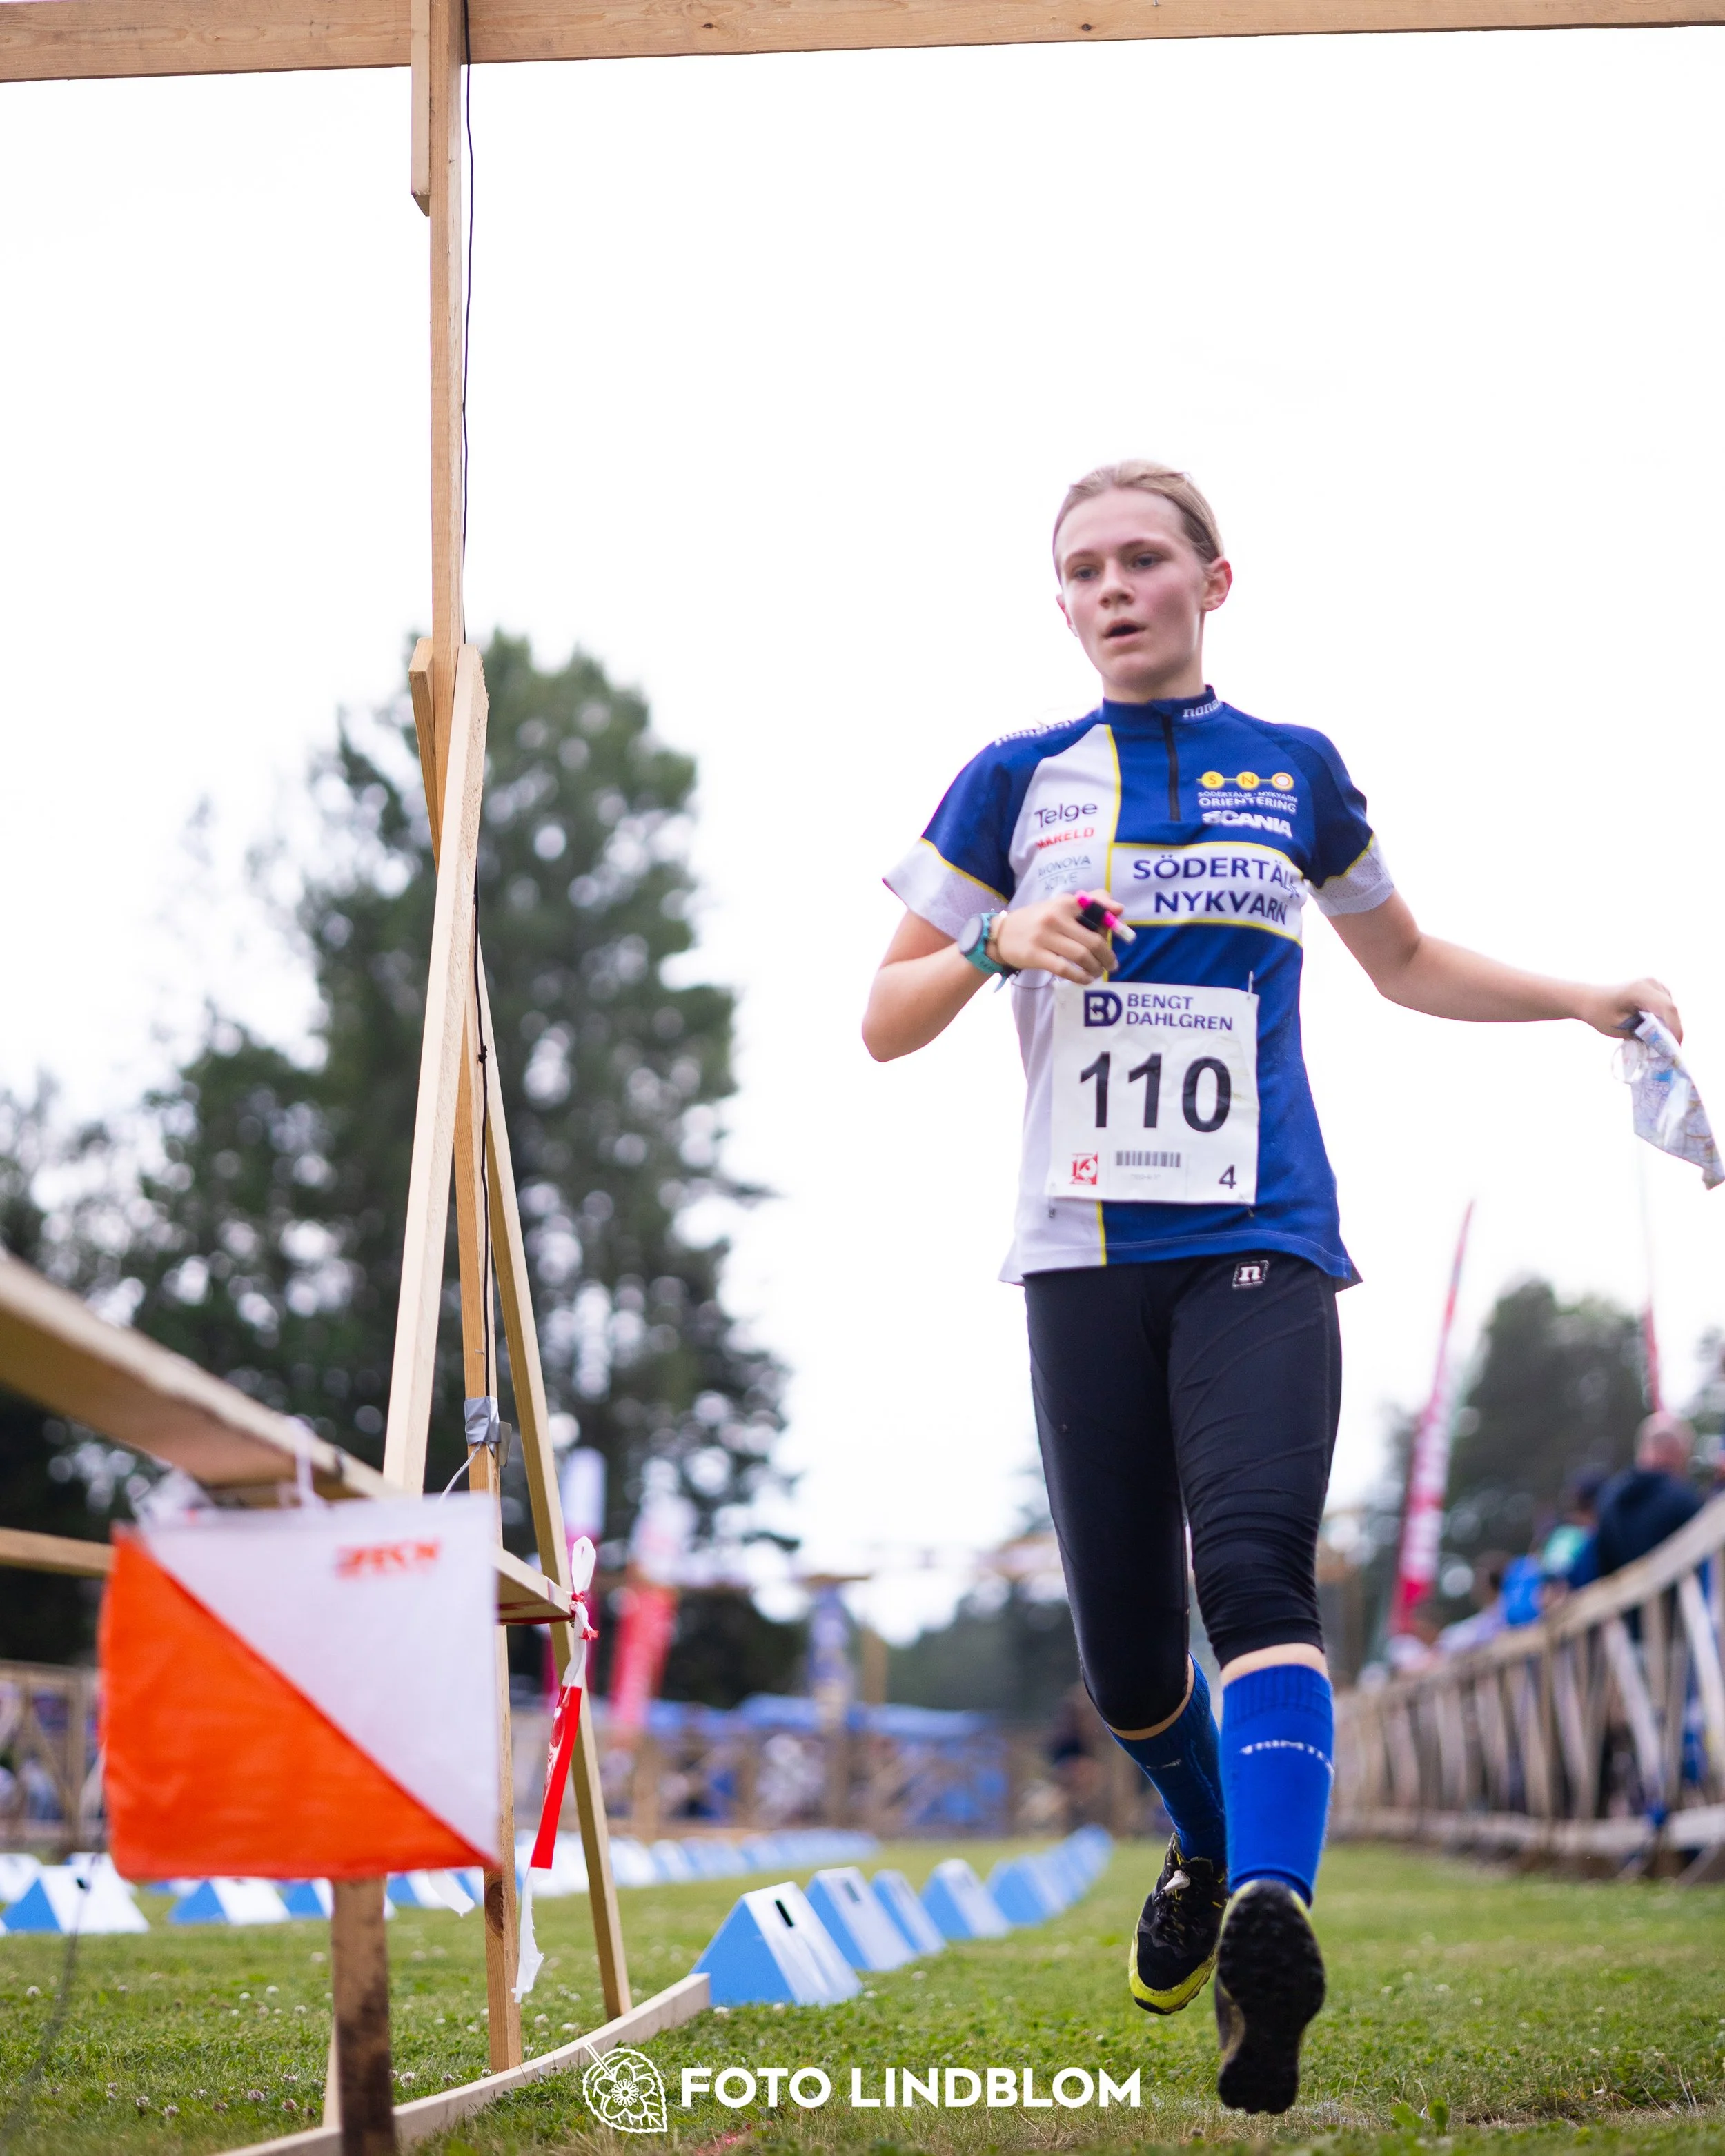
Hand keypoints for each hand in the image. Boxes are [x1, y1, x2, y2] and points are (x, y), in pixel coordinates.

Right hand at [991, 894, 1117, 981]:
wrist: (1002, 934)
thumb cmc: (1037, 920)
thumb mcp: (1059, 906)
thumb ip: (1088, 905)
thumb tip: (1120, 910)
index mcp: (1065, 903)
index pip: (1097, 909)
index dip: (1113, 925)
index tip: (1122, 937)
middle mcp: (1055, 917)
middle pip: (1093, 940)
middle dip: (1107, 956)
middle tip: (1111, 965)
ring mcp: (1044, 937)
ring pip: (1081, 956)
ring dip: (1095, 968)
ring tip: (1097, 972)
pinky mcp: (1036, 955)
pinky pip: (1065, 969)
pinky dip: (1080, 977)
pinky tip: (1085, 979)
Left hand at [1575, 977, 1681, 1042]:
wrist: (1589, 999)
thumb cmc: (1600, 1013)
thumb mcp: (1620, 1028)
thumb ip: (1642, 1035)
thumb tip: (1662, 1045)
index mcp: (1640, 990)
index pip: (1667, 1009)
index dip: (1675, 1028)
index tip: (1676, 1047)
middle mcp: (1651, 983)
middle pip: (1671, 1010)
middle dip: (1673, 1031)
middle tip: (1671, 1052)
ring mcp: (1654, 985)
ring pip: (1670, 1010)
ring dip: (1668, 1026)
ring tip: (1663, 1044)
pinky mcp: (1655, 989)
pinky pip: (1665, 1007)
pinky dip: (1663, 1020)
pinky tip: (1656, 1033)